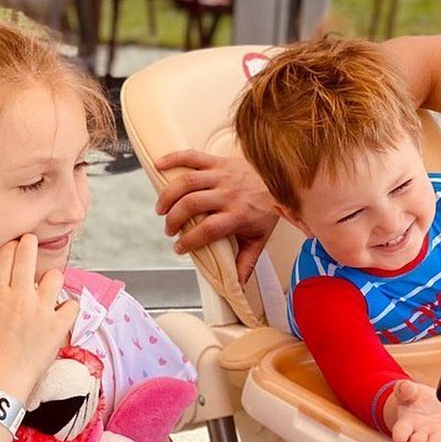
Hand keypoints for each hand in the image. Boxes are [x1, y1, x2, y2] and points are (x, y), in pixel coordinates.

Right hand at [0, 236, 78, 400]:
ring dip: (51, 281)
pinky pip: (72, 304)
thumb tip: (7, 284)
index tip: (16, 244)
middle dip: (30, 243)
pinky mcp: (59, 325)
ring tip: (47, 292)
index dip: (12, 247)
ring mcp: (41, 310)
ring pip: (55, 276)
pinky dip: (67, 309)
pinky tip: (59, 316)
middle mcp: (19, 297)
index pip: (6, 257)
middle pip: (28, 254)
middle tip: (31, 240)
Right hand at [154, 149, 277, 282]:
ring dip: (169, 196)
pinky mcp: (218, 161)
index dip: (189, 241)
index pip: (207, 230)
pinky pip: (192, 156)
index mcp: (238, 214)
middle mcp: (228, 194)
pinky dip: (173, 159)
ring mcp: (222, 175)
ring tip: (161, 209)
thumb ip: (247, 261)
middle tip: (169, 230)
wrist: (281, 178)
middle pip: (192, 204)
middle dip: (174, 219)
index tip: (179, 248)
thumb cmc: (268, 208)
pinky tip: (158, 167)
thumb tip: (238, 285)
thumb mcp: (259, 237)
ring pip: (187, 182)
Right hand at [388, 379, 440, 441]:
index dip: (400, 437)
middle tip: (422, 435)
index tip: (401, 437)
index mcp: (408, 424)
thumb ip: (405, 389)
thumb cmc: (421, 401)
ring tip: (437, 437)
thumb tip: (405, 386)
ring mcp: (437, 439)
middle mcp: (421, 435)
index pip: (400, 434)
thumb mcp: (412, 391)